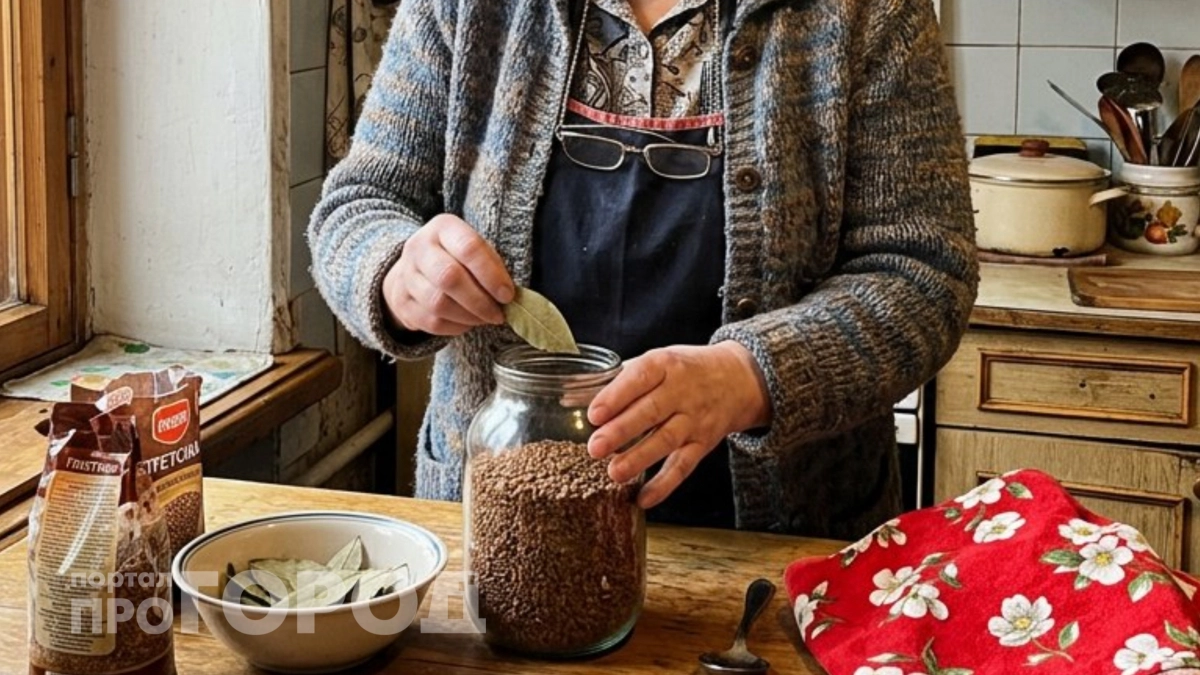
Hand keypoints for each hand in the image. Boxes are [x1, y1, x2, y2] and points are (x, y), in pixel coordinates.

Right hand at [383, 214, 514, 335]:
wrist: (414, 268)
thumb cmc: (456, 257)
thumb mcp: (474, 248)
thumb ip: (491, 265)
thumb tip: (507, 295)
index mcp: (443, 228)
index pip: (468, 248)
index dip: (491, 275)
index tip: (507, 295)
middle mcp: (419, 247)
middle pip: (449, 277)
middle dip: (479, 301)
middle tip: (498, 314)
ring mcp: (406, 275)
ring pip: (438, 303)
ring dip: (468, 317)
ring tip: (484, 318)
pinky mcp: (402, 301)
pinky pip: (430, 321)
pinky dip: (455, 327)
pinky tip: (467, 322)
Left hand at [587, 342, 771, 508]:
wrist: (738, 379)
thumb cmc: (684, 370)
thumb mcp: (656, 362)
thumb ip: (616, 381)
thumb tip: (569, 397)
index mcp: (666, 364)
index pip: (640, 378)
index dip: (617, 396)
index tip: (594, 414)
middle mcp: (682, 392)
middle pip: (651, 412)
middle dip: (622, 431)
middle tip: (595, 448)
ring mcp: (695, 419)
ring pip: (667, 441)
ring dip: (639, 459)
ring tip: (614, 473)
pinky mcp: (703, 444)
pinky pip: (684, 466)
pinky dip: (664, 485)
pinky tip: (644, 499)